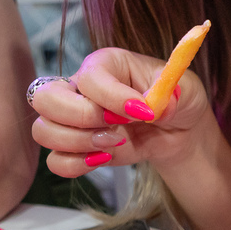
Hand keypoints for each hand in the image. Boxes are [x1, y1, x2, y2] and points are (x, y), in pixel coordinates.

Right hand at [30, 47, 212, 177]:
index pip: (89, 76)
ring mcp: (74, 119)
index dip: (112, 97)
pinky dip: (76, 165)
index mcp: (106, 64)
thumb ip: (171, 93)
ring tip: (115, 143)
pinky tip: (103, 158)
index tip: (142, 111)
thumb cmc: (177, 100)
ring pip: (44, 130)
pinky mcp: (76, 147)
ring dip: (78, 143)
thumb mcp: (186, 89)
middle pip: (45, 99)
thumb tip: (154, 106)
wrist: (178, 132)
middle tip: (116, 126)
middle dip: (81, 119)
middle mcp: (81, 87)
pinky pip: (55, 160)